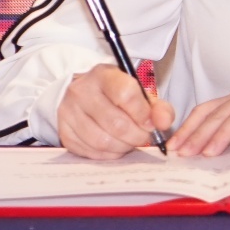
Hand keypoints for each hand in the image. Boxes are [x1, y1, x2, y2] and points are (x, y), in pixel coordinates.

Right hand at [55, 64, 174, 159]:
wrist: (82, 96)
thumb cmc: (114, 95)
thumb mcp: (137, 92)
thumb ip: (157, 107)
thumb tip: (164, 123)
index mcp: (103, 75)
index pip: (125, 94)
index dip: (143, 114)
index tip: (151, 123)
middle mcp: (81, 92)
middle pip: (116, 124)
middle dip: (137, 136)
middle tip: (143, 136)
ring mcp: (68, 113)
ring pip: (102, 141)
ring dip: (123, 147)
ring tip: (129, 142)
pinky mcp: (64, 133)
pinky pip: (91, 152)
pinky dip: (109, 154)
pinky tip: (115, 146)